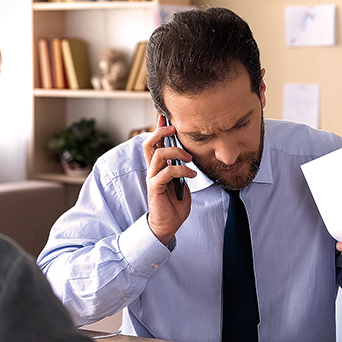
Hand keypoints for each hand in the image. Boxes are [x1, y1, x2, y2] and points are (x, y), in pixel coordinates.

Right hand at [143, 114, 195, 244]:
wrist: (168, 226)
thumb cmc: (175, 205)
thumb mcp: (182, 183)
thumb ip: (183, 170)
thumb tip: (190, 157)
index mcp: (158, 167)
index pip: (154, 143)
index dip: (157, 128)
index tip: (164, 115)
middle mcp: (152, 170)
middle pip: (149, 144)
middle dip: (160, 132)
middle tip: (175, 129)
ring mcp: (153, 178)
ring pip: (159, 155)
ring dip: (177, 153)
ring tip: (190, 159)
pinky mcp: (155, 188)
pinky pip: (166, 173)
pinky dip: (181, 171)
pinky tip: (192, 176)